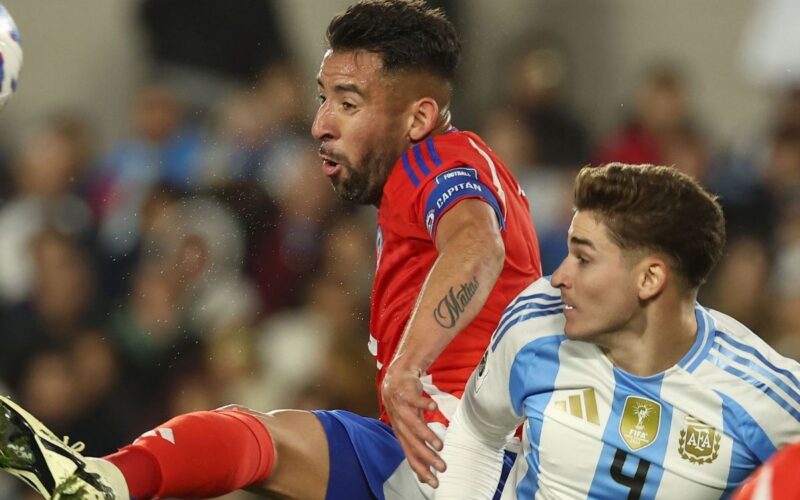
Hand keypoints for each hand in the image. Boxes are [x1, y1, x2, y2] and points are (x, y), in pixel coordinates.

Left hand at [381, 365, 446, 486]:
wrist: (396, 378)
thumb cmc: (406, 406)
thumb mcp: (411, 427)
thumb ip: (418, 445)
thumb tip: (426, 469)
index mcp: (402, 434)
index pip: (411, 455)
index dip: (421, 470)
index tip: (434, 482)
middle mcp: (400, 424)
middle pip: (413, 444)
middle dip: (427, 457)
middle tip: (442, 467)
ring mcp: (402, 409)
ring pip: (414, 425)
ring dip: (426, 436)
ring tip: (440, 445)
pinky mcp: (407, 393)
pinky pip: (415, 400)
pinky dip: (424, 404)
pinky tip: (434, 407)